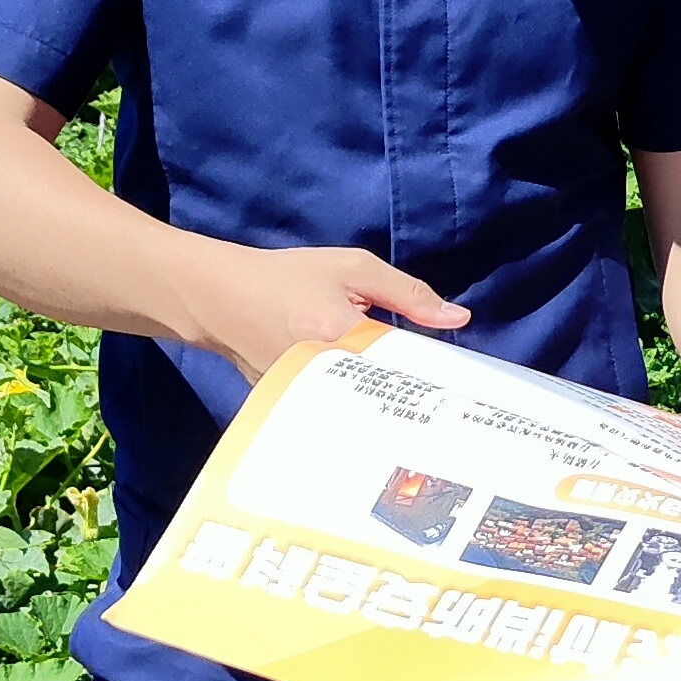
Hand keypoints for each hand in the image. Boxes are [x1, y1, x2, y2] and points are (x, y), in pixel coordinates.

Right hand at [192, 244, 467, 382]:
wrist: (221, 298)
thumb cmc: (288, 277)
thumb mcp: (352, 269)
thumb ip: (408, 293)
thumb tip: (459, 319)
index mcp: (341, 334)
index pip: (405, 365)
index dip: (433, 373)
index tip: (457, 383)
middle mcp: (322, 372)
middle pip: (385, 395)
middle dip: (409, 393)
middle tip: (438, 401)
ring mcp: (303, 395)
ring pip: (360, 408)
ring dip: (382, 403)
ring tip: (404, 402)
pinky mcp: (290, 408)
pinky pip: (335, 411)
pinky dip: (353, 405)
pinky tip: (364, 399)